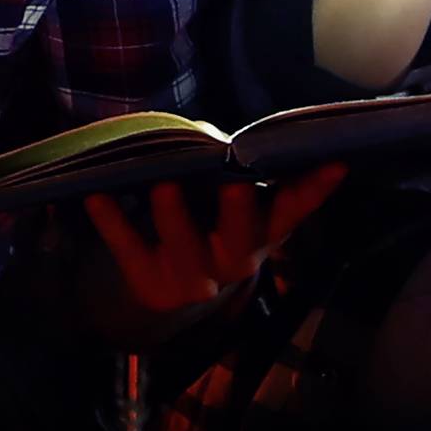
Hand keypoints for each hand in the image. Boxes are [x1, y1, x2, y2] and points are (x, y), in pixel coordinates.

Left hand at [81, 162, 345, 339]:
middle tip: (232, 182)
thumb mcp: (233, 208)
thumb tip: (227, 139)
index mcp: (260, 236)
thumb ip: (239, 177)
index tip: (336, 163)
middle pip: (239, 238)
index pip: (292, 213)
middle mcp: (233, 262)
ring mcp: (192, 279)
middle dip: (237, 211)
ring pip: (184, 248)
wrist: (170, 290)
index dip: (314, 192)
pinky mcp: (150, 286)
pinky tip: (94, 196)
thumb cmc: (209, 224)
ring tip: (162, 184)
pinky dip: (112, 223)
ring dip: (173, 216)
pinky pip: (129, 252)